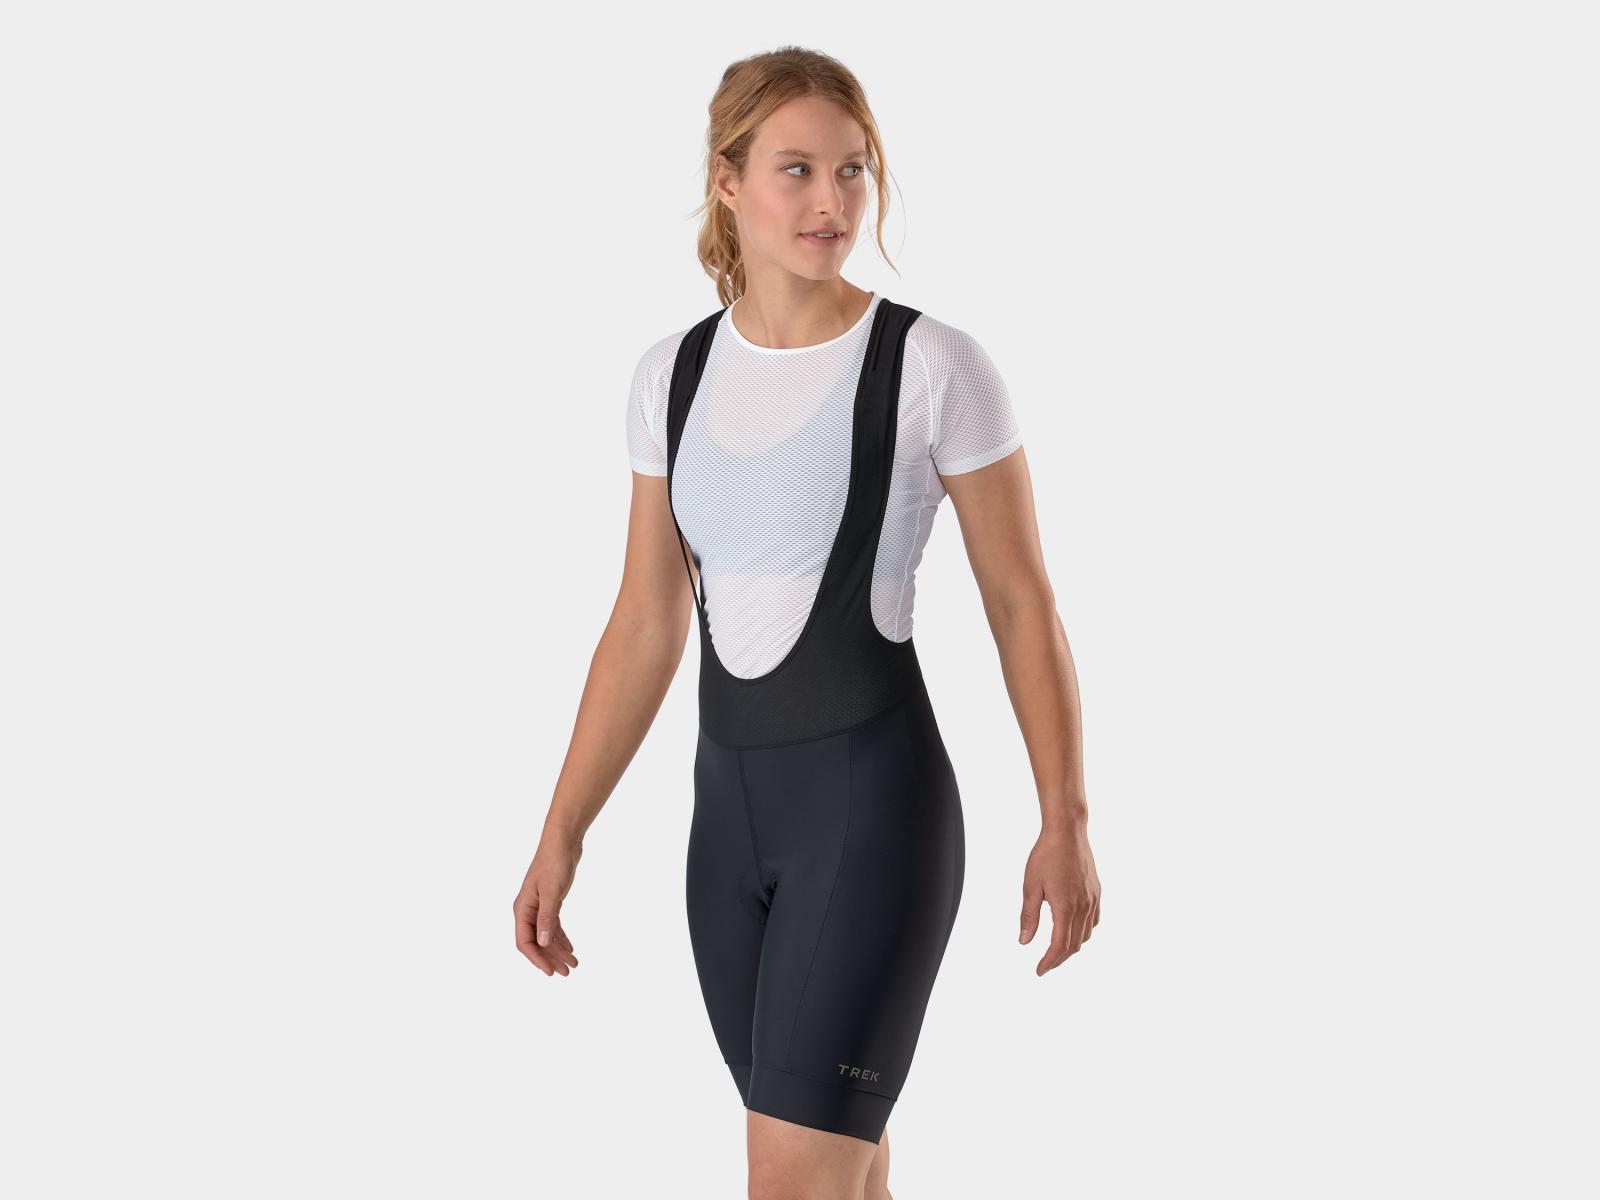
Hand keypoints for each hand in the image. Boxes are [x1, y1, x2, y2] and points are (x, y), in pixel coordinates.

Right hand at [513, 835, 582, 976]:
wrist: (563, 840)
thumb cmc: (554, 862)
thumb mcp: (552, 891)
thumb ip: (547, 918)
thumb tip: (542, 943)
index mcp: (522, 908)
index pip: (525, 942)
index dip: (537, 959)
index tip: (551, 972)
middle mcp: (528, 910)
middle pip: (536, 942)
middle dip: (550, 958)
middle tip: (567, 972)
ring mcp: (538, 906)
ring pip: (546, 936)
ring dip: (558, 950)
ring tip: (574, 964)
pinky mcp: (550, 902)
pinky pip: (553, 926)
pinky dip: (561, 938)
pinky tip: (570, 948)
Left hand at [1019, 820, 1099, 974]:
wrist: (1067, 832)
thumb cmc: (1046, 855)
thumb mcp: (1030, 886)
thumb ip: (1028, 916)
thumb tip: (1024, 941)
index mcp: (1065, 907)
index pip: (1059, 946)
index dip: (1049, 962)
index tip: (1039, 971)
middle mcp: (1083, 907)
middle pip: (1074, 945)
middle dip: (1059, 959)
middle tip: (1044, 965)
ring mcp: (1093, 900)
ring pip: (1086, 935)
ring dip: (1072, 947)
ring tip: (1056, 951)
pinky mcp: (1097, 892)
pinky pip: (1094, 921)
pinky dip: (1084, 932)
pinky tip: (1073, 930)